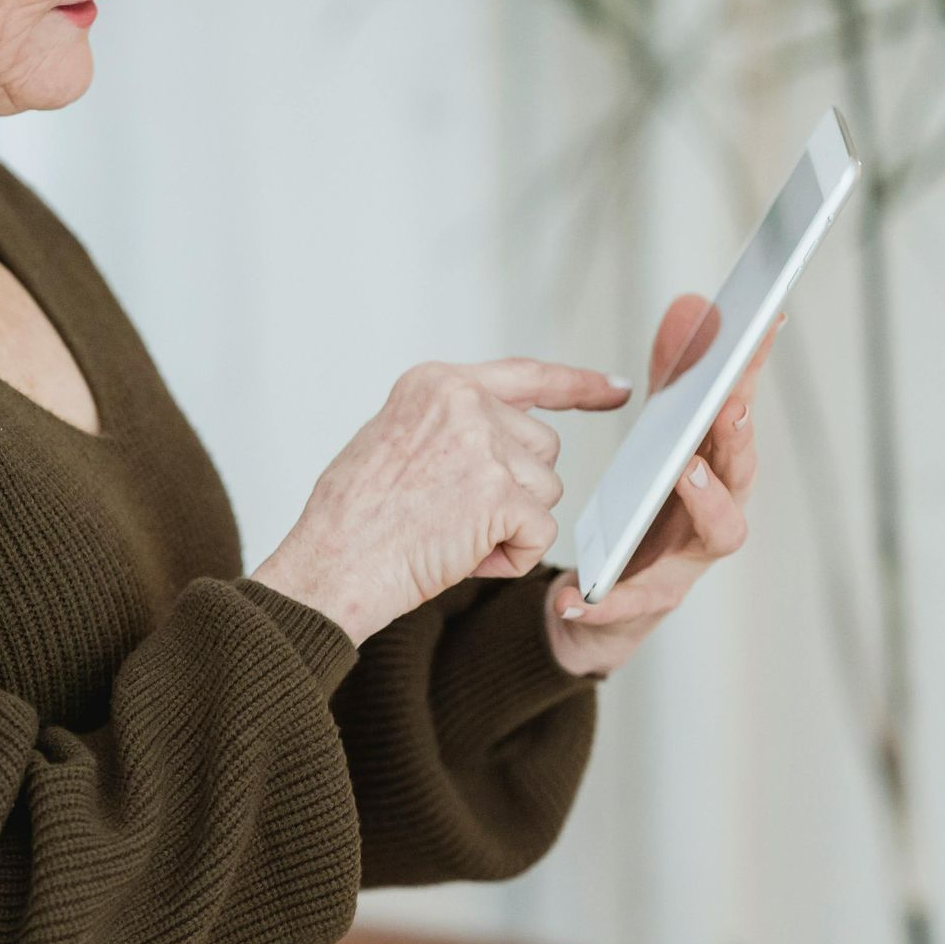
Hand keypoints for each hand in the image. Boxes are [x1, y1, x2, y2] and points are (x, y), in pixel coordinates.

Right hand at [249, 355, 632, 647]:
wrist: (328, 567)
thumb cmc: (348, 522)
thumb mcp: (390, 441)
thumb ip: (447, 426)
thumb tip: (501, 438)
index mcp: (435, 384)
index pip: (525, 376)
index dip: (577, 385)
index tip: (616, 390)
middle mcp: (462, 402)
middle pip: (542, 449)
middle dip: (513, 491)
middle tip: (449, 517)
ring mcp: (483, 445)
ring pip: (546, 492)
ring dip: (509, 526)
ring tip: (447, 537)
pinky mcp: (500, 494)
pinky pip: (541, 532)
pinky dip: (510, 557)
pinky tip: (463, 559)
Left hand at [542, 294, 778, 678]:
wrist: (612, 596)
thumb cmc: (651, 505)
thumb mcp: (659, 436)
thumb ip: (674, 377)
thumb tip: (690, 306)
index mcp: (719, 464)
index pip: (739, 409)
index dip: (753, 367)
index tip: (763, 320)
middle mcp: (719, 509)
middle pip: (743, 470)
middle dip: (741, 435)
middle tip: (731, 404)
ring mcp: (692, 556)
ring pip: (720, 530)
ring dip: (709, 500)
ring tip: (686, 472)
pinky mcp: (652, 598)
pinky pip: (633, 599)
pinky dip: (608, 597)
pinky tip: (575, 592)